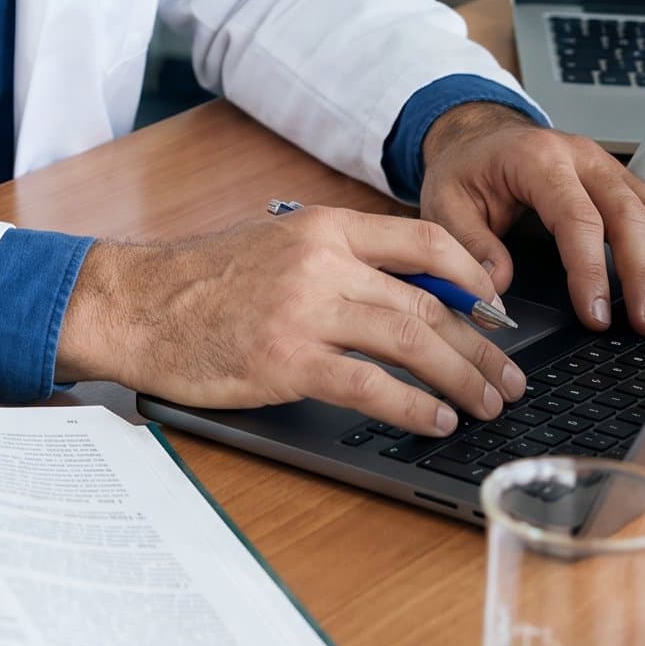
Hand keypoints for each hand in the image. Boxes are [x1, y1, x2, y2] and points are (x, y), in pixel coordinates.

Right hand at [55, 206, 527, 437]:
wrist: (135, 304)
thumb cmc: (198, 278)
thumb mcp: (272, 241)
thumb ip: (333, 256)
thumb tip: (401, 287)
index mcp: (322, 226)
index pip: (425, 241)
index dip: (475, 276)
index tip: (497, 310)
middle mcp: (322, 262)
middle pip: (429, 301)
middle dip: (481, 345)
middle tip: (508, 377)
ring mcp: (305, 311)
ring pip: (413, 341)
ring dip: (461, 377)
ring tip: (486, 405)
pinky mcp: (288, 361)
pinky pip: (371, 386)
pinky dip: (413, 406)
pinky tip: (434, 420)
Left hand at [419, 101, 644, 334]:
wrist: (478, 136)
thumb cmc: (466, 169)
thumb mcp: (444, 201)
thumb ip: (469, 244)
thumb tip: (497, 289)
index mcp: (537, 159)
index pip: (576, 216)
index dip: (591, 269)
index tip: (596, 315)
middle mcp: (581, 157)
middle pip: (628, 213)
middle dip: (644, 272)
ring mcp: (607, 166)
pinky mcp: (622, 181)